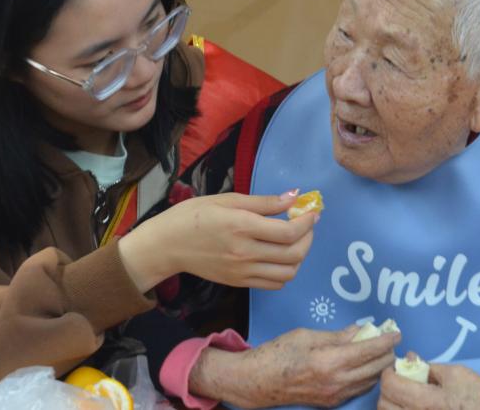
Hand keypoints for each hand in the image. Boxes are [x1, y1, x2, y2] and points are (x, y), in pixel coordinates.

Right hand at [118, 191, 315, 291]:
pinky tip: (280, 256)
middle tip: (307, 225)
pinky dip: (286, 271)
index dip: (308, 222)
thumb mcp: (228, 200)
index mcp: (242, 226)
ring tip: (295, 241)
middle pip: (294, 254)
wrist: (167, 245)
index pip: (289, 232)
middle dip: (309, 238)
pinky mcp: (239, 283)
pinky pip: (274, 283)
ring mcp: (243, 272)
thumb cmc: (194, 215)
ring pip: (288, 273)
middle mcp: (245, 252)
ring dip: (300, 257)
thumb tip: (294, 197)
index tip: (312, 212)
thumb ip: (264, 202)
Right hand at [192, 325, 399, 407]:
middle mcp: (336, 381)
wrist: (259, 381)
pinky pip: (358, 388)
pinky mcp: (331, 402)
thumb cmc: (278, 352)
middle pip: (375, 368)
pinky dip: (368, 377)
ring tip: (382, 352)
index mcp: (330, 361)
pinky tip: (366, 366)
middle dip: (387, 353)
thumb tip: (359, 330)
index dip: (385, 340)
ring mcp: (335, 395)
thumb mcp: (307, 335)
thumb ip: (337, 335)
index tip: (396, 332)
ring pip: (370, 381)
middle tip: (390, 340)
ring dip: (380, 366)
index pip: (369, 350)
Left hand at [377, 362, 479, 409]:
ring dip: (391, 405)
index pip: (390, 386)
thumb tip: (408, 358)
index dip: (389, 373)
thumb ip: (427, 367)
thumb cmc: (476, 395)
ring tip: (404, 398)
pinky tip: (411, 408)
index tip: (395, 369)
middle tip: (399, 384)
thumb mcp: (454, 374)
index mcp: (429, 402)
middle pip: (383, 405)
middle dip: (387, 391)